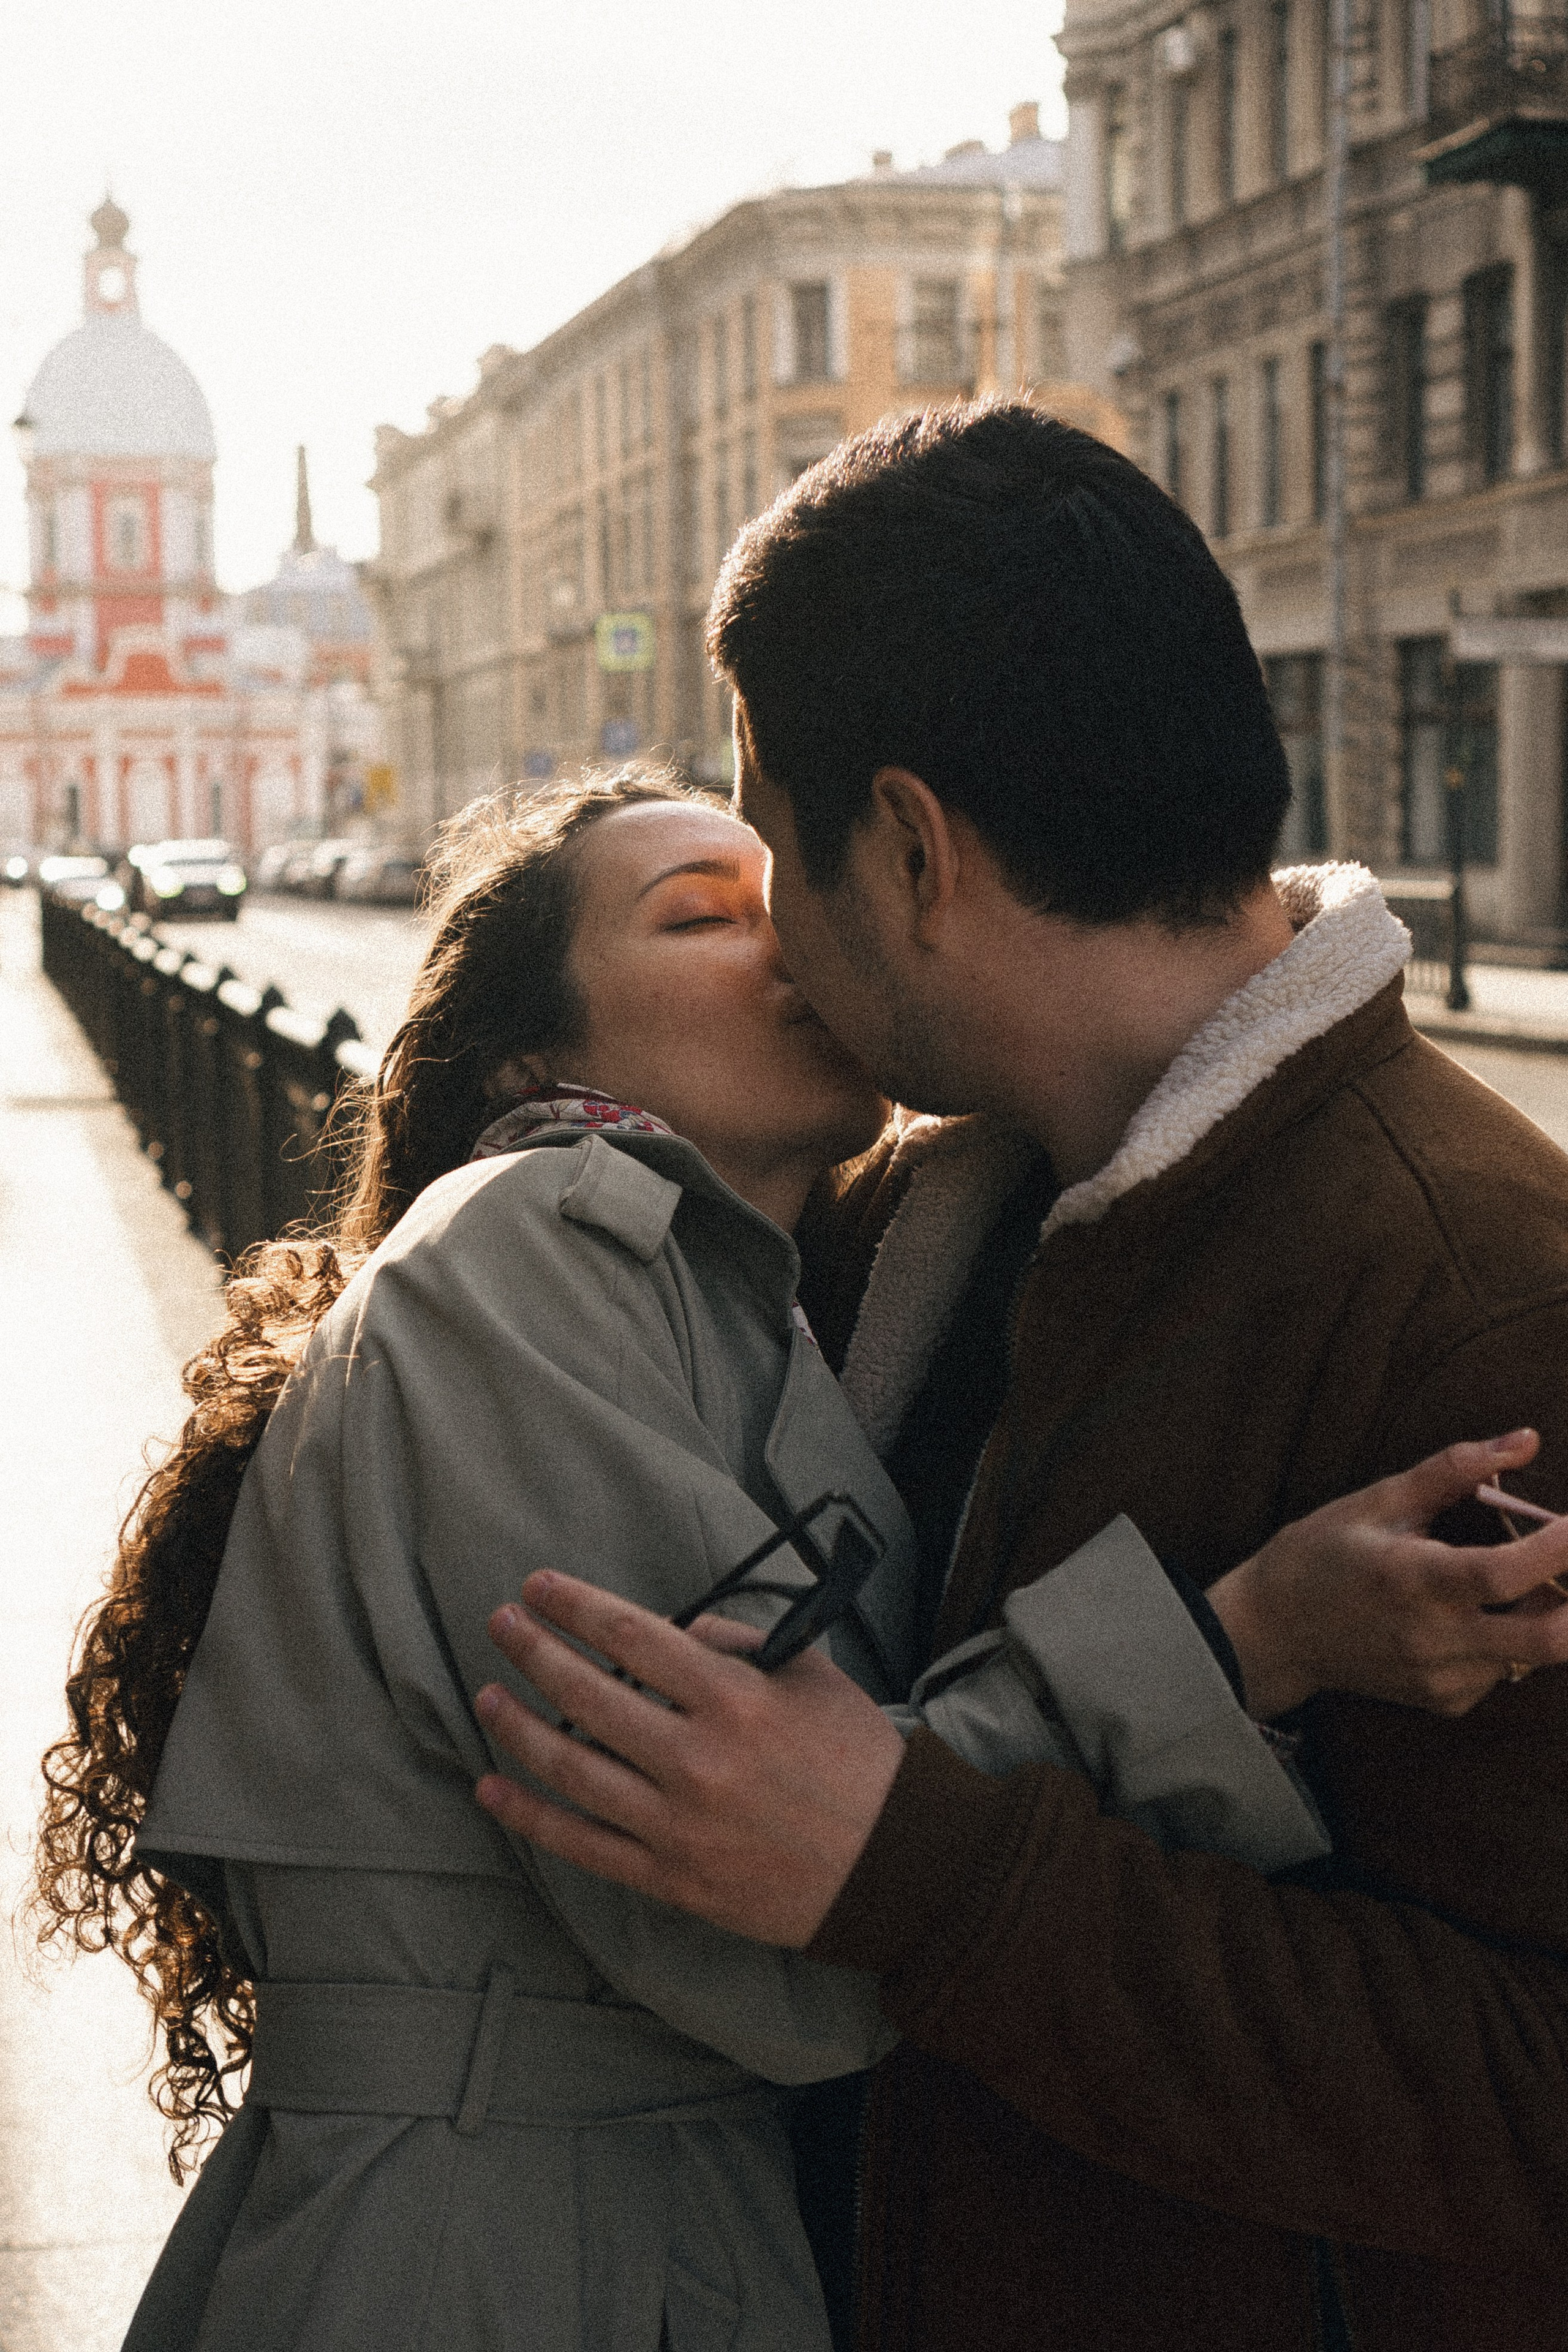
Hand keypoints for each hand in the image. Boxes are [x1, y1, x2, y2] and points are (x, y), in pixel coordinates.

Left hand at [473, 1575, 906, 1945]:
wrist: (894, 1866)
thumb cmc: (857, 1760)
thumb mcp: (811, 1675)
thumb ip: (738, 1644)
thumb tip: (674, 1632)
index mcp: (735, 1700)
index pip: (633, 1636)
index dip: (576, 1606)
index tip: (539, 1586)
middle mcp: (698, 1759)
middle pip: (588, 1694)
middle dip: (533, 1651)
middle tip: (499, 1624)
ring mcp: (678, 1825)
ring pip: (571, 1768)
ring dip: (517, 1725)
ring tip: (487, 1695)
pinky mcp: (671, 1879)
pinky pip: (581, 1845)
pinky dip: (528, 1815)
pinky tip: (491, 1786)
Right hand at [1208, 1430, 1567, 1718]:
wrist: (1275, 1631)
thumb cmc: (1324, 1553)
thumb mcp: (1380, 1499)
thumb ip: (1455, 1468)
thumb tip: (1526, 1439)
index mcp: (1411, 1578)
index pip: (1505, 1573)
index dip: (1558, 1548)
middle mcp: (1431, 1636)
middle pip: (1548, 1638)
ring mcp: (1440, 1677)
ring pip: (1532, 1655)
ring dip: (1547, 1615)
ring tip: (1524, 1579)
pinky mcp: (1444, 1701)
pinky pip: (1503, 1672)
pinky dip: (1511, 1641)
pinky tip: (1478, 1616)